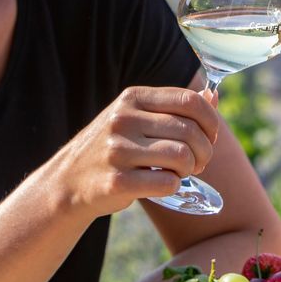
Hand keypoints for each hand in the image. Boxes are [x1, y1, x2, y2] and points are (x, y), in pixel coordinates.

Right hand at [56, 86, 220, 215]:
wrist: (67, 182)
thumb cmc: (113, 147)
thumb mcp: (136, 116)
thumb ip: (173, 106)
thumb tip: (213, 95)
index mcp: (133, 97)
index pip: (190, 101)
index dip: (211, 121)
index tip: (210, 137)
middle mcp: (124, 119)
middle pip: (190, 131)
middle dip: (205, 151)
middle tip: (198, 162)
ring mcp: (117, 150)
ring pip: (182, 157)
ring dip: (190, 169)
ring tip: (181, 172)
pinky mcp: (117, 181)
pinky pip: (167, 183)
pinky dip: (174, 186)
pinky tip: (164, 184)